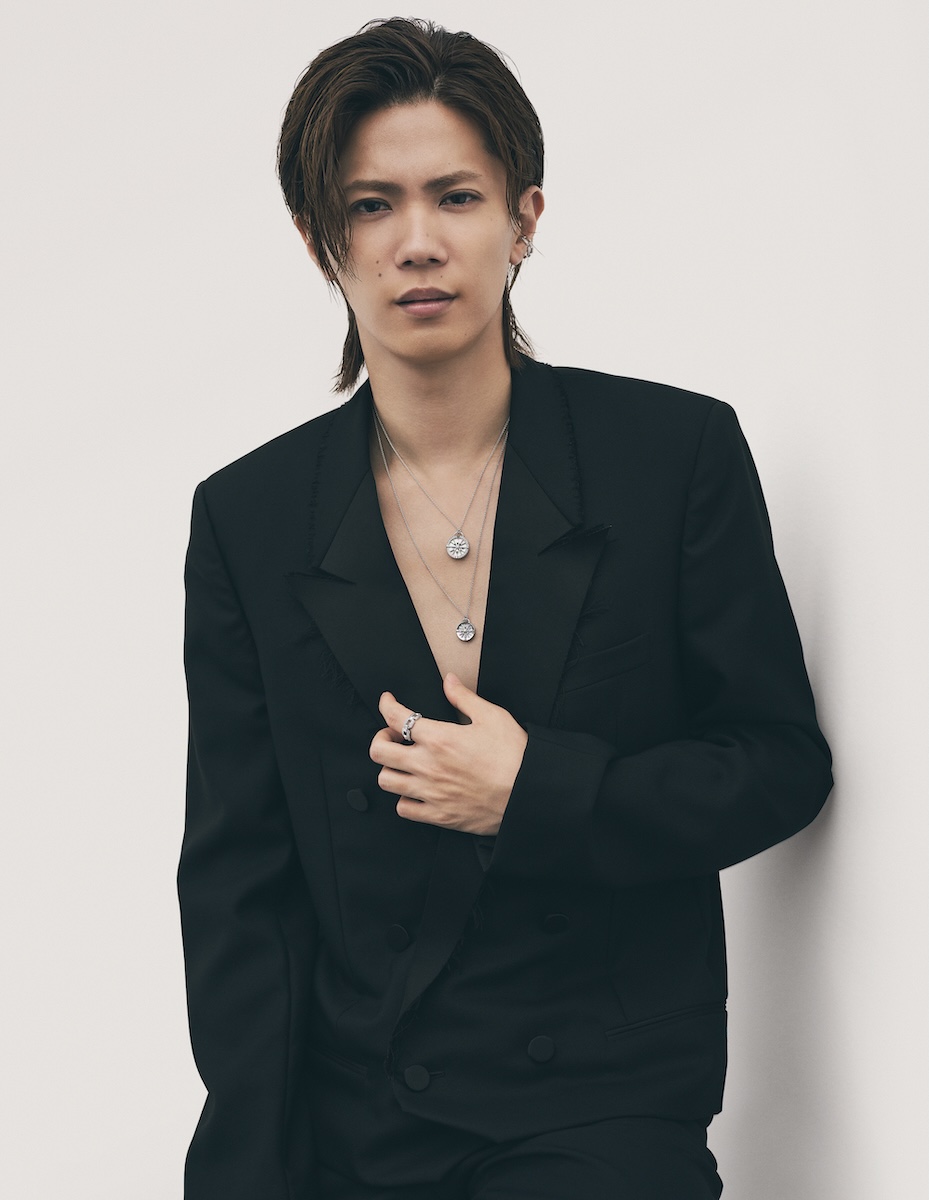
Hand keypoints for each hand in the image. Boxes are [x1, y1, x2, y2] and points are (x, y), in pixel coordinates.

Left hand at [369, 673, 527, 835]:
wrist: (529, 794)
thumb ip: (464, 698)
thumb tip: (449, 682)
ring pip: (386, 780)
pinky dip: (404, 798)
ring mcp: (430, 792)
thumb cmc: (515, 756)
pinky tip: (415, 789)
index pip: (396, 717)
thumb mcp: (492, 716)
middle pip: (379, 751)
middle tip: (393, 734)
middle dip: (380, 737)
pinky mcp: (438, 815)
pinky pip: (404, 809)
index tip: (388, 702)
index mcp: (439, 738)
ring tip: (402, 762)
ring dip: (390, 767)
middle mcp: (428, 766)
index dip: (387, 705)